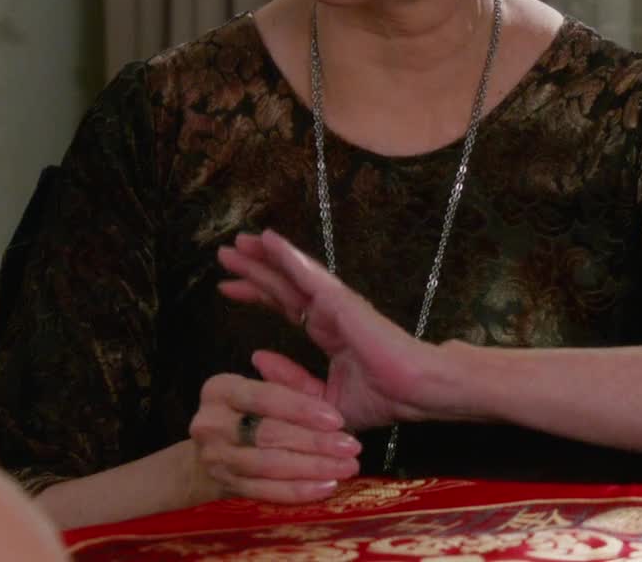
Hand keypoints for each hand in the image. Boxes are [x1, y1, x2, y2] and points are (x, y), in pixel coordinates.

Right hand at [187, 363, 363, 503]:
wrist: (217, 453)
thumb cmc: (251, 414)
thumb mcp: (267, 390)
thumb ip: (287, 379)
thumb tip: (281, 360)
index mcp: (221, 390)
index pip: (264, 397)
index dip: (302, 409)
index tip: (337, 420)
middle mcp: (211, 423)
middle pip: (268, 433)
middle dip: (315, 441)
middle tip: (351, 447)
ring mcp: (215, 457)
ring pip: (269, 464)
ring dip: (313, 468)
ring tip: (345, 467)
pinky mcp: (224, 486)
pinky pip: (265, 491)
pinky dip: (297, 491)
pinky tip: (326, 487)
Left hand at [217, 230, 449, 431]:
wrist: (415, 391)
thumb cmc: (382, 398)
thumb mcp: (322, 400)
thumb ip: (290, 381)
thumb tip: (257, 357)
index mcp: (329, 332)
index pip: (286, 307)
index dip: (257, 294)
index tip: (228, 287)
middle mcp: (330, 312)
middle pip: (282, 285)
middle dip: (253, 269)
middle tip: (225, 254)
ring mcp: (336, 303)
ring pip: (291, 275)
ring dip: (264, 257)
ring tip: (237, 242)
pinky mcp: (341, 300)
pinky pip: (307, 275)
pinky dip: (286, 256)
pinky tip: (267, 241)